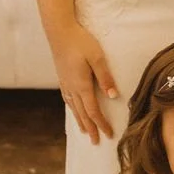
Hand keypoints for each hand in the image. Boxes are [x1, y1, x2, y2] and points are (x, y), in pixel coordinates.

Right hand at [52, 23, 118, 143]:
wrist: (59, 31)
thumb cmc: (81, 42)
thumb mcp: (98, 57)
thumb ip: (105, 77)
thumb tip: (113, 96)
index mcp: (81, 85)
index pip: (93, 111)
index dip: (101, 124)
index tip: (108, 134)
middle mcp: (72, 88)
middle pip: (82, 114)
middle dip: (90, 128)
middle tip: (96, 142)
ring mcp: (65, 83)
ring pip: (74, 108)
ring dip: (80, 121)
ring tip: (85, 131)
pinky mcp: (62, 78)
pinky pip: (68, 100)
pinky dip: (73, 109)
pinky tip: (74, 109)